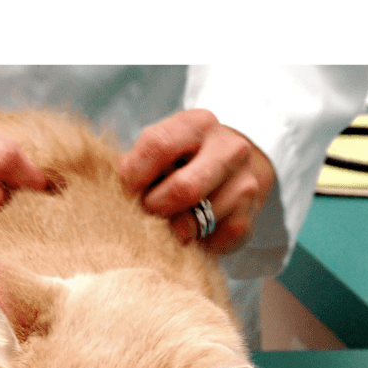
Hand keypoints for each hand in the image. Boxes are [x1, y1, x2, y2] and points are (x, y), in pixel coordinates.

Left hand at [119, 109, 275, 254]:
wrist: (231, 169)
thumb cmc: (181, 161)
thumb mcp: (160, 150)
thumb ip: (138, 165)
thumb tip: (119, 197)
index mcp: (198, 124)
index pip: (158, 145)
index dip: (134, 174)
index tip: (127, 189)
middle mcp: (229, 149)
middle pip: (184, 189)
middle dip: (155, 207)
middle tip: (147, 211)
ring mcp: (245, 184)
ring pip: (196, 222)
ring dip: (173, 230)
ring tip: (169, 221)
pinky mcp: (248, 217)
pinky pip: (212, 241)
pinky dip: (194, 243)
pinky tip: (192, 231)